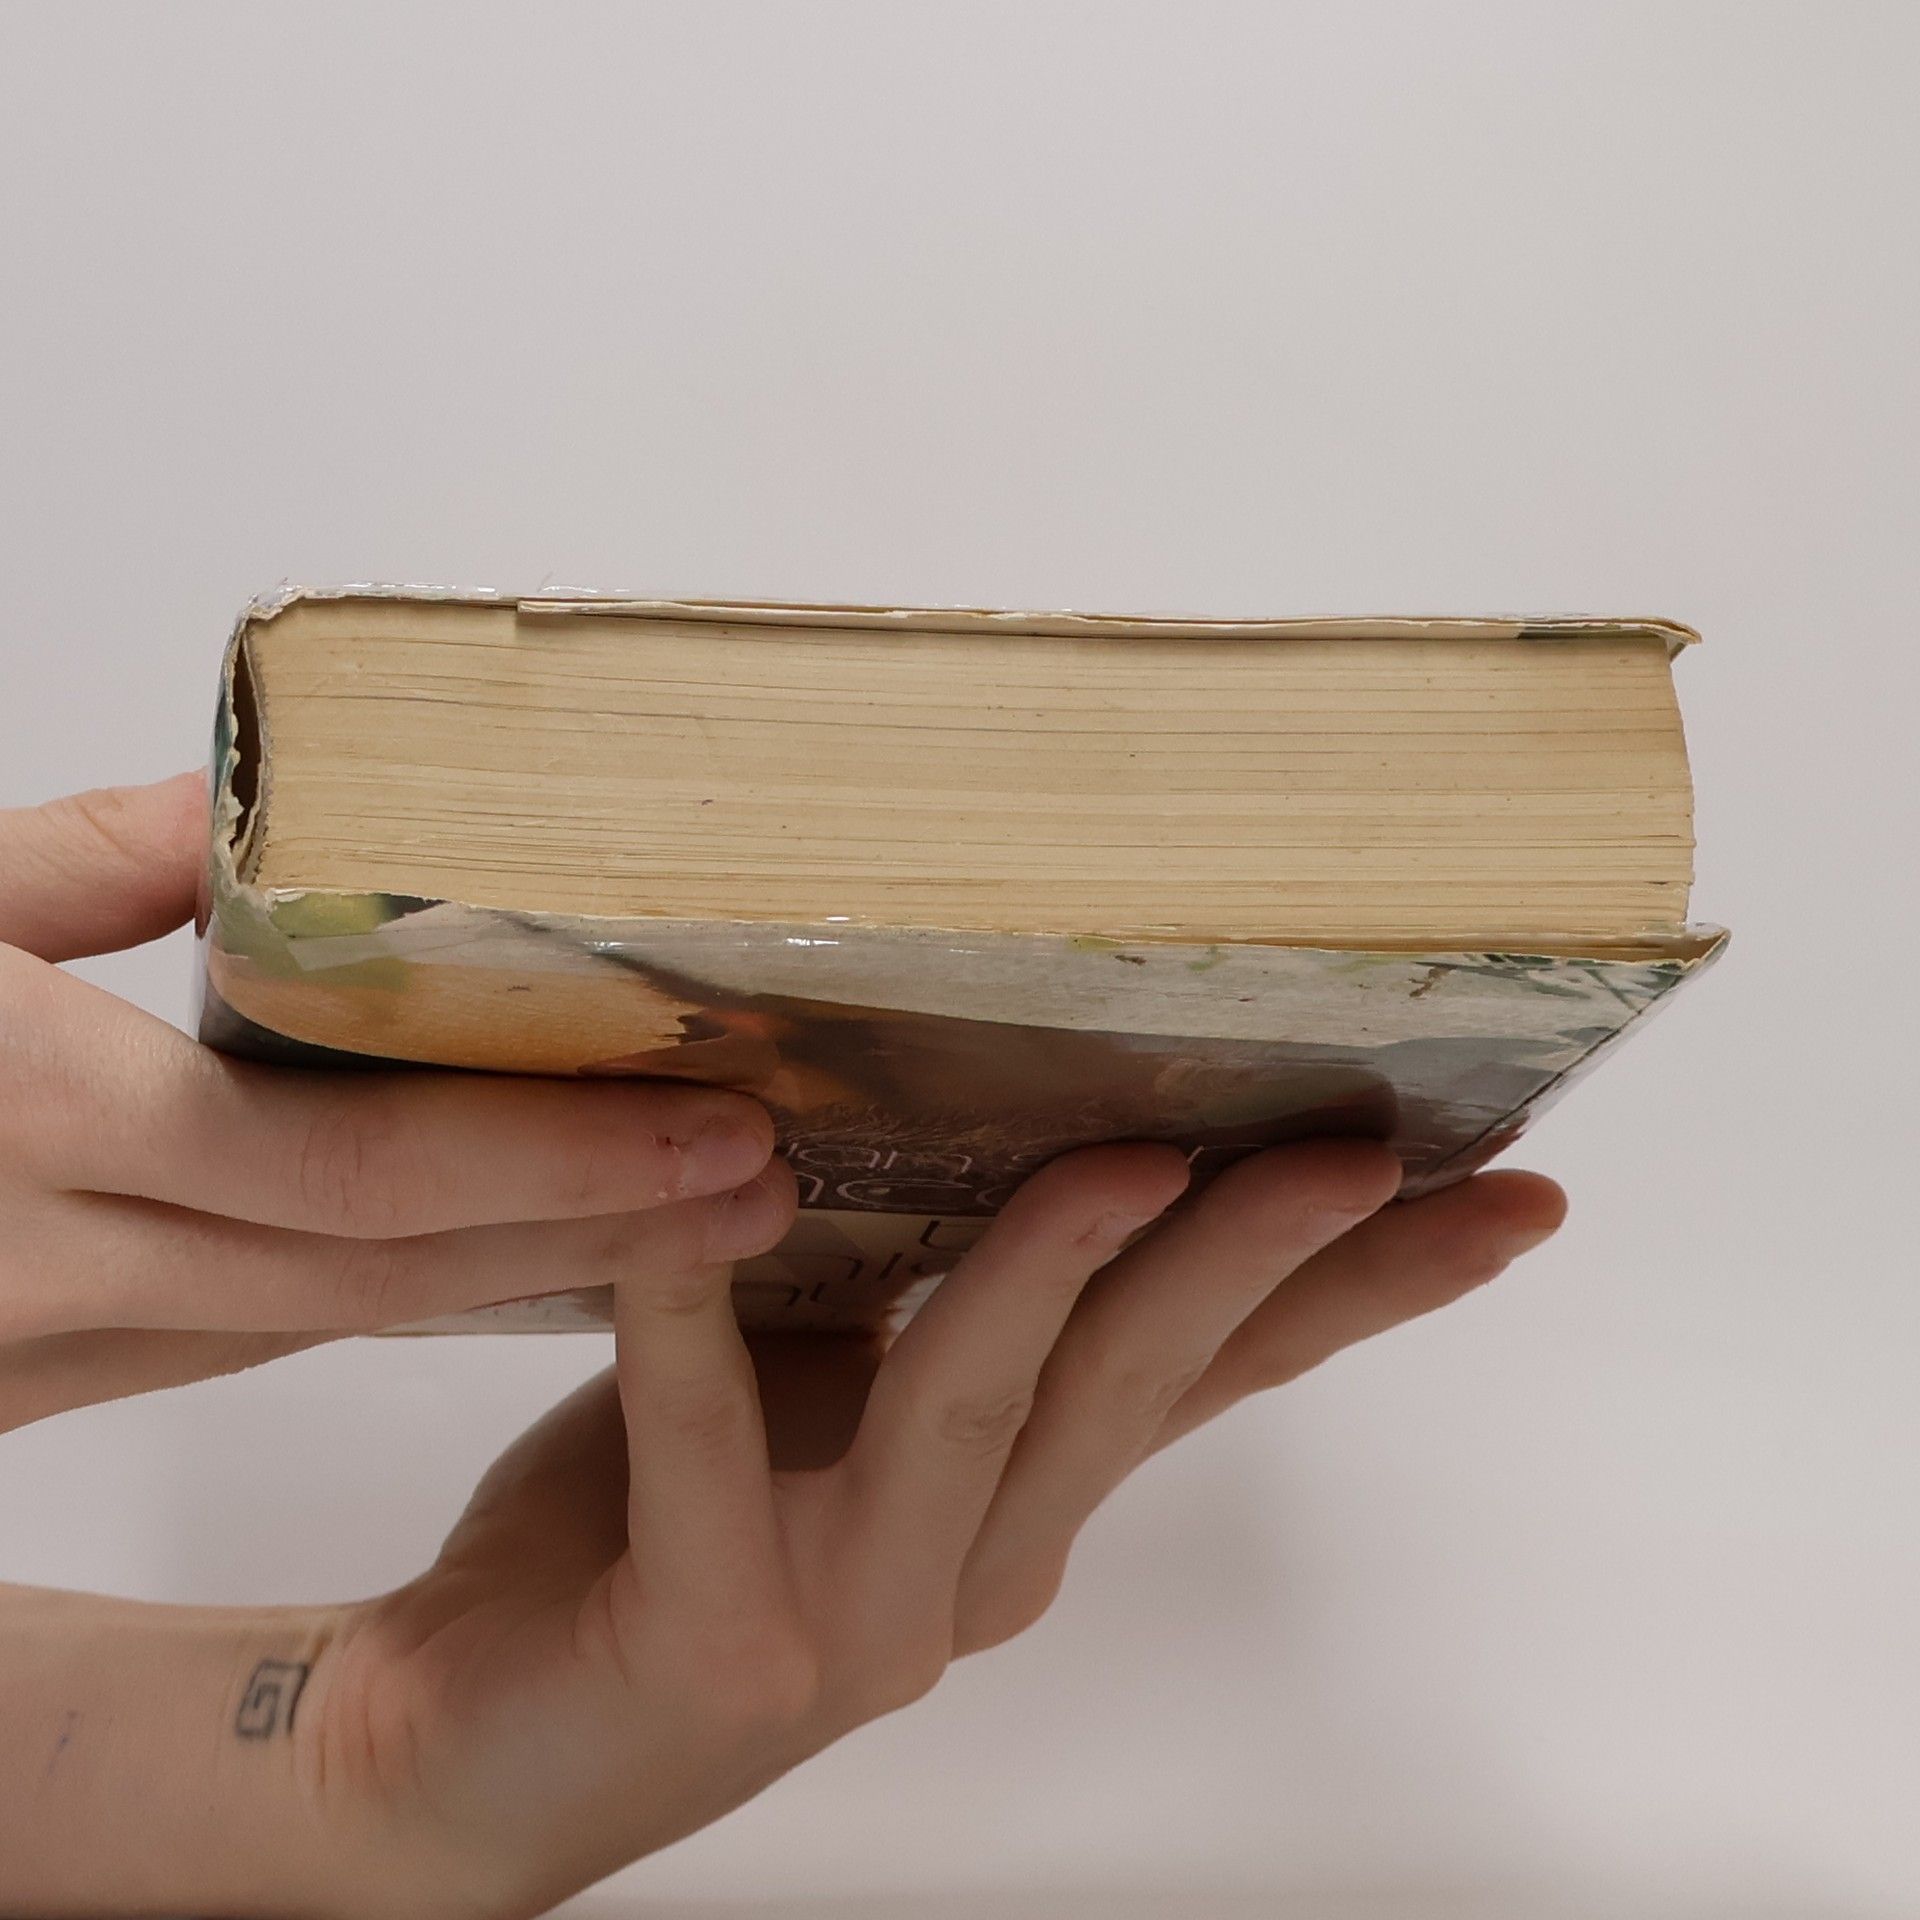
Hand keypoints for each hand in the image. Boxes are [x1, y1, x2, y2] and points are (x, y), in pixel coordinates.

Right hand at [0, 776, 788, 1429]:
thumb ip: (88, 864)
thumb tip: (253, 819)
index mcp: (39, 1114)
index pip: (359, 1163)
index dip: (557, 1159)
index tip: (716, 1131)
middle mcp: (50, 1266)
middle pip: (379, 1269)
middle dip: (588, 1235)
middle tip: (752, 1190)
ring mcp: (34, 1351)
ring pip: (322, 1320)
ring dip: (507, 1277)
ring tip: (672, 1230)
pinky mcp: (24, 1381)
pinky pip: (237, 1337)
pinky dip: (380, 1293)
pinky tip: (494, 1251)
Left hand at [266, 1139, 1560, 1917]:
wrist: (478, 1738)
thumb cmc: (660, 1524)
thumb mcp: (824, 1387)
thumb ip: (923, 1298)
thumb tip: (1011, 1104)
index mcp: (1017, 1495)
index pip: (1216, 1370)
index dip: (1363, 1285)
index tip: (1501, 1194)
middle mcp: (975, 1563)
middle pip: (1143, 1378)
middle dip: (1261, 1255)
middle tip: (1366, 1149)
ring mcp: (858, 1615)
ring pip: (981, 1404)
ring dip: (1056, 1273)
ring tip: (1129, 1161)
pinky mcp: (716, 1637)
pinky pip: (709, 1444)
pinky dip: (698, 1311)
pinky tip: (708, 1206)